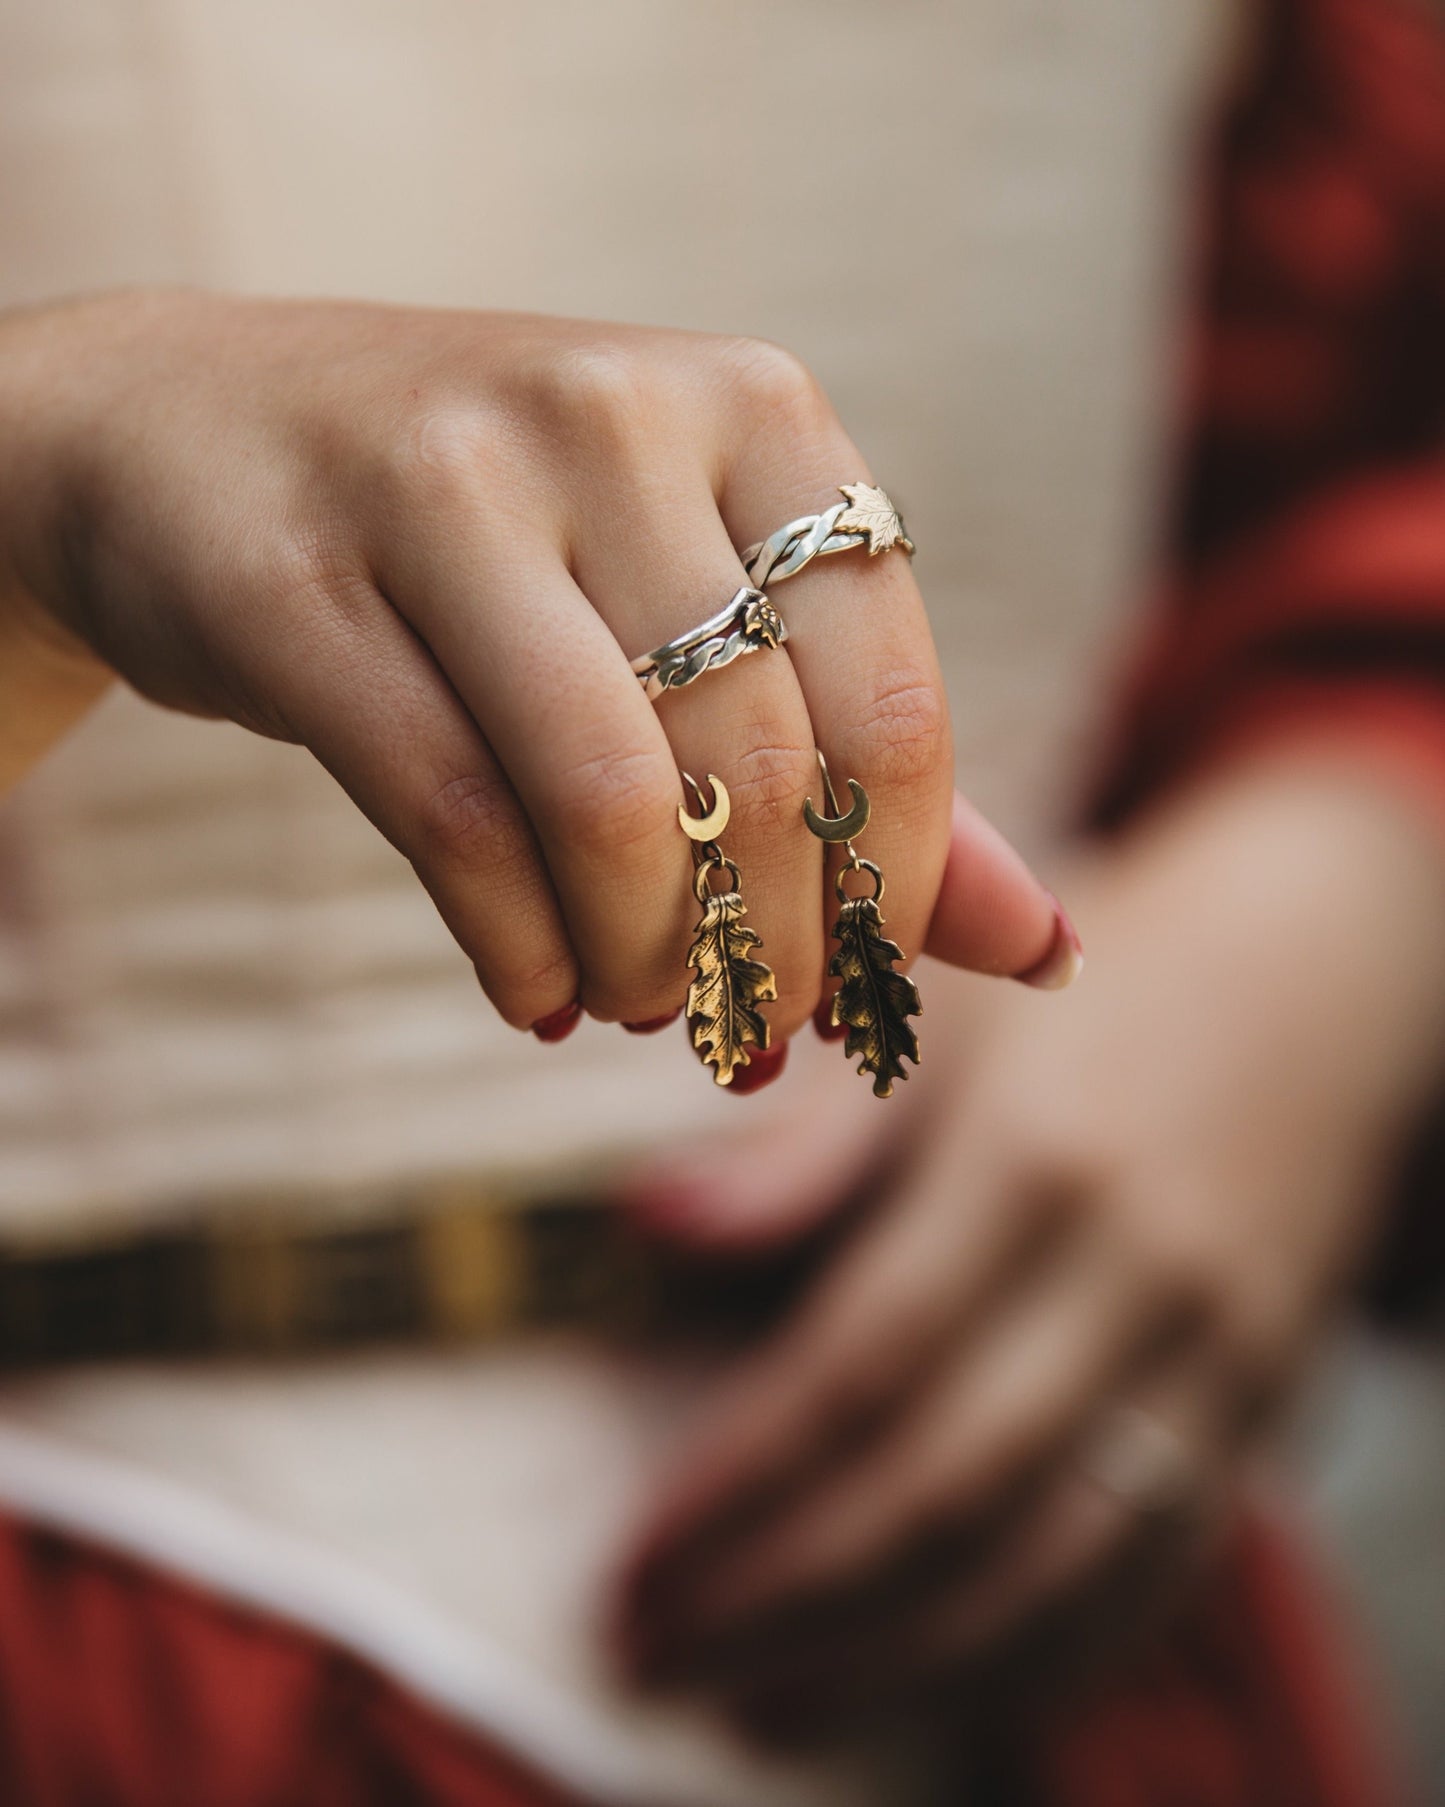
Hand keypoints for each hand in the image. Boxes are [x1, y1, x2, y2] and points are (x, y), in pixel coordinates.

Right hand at [0, 292, 1063, 1043]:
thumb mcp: (699, 598)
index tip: (851, 988)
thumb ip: (866, 764)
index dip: (887, 892)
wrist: (194, 432)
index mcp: (759, 407)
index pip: (886, 705)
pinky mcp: (303, 580)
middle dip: (770, 954)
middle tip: (743, 1031)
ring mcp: (447, 482)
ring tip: (641, 1007)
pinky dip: (520, 951)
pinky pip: (453, 818)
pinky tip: (537, 996)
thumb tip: (1052, 949)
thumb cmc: (500, 541)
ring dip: (647, 962)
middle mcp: (617, 414)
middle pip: (754, 768)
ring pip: (608, 800)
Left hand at [614, 752, 1444, 1731]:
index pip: (865, 1364)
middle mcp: (1132, 1273)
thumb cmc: (1088, 995)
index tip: (635, 1564)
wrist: (1319, 975)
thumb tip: (652, 1226)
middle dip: (786, 1595)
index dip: (742, 1484)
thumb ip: (807, 1144)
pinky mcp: (1265, 1412)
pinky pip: (1153, 1578)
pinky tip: (920, 1692)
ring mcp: (1217, 1355)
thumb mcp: (945, 1019)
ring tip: (755, 1706)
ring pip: (1052, 1566)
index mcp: (1031, 1160)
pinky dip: (1036, 1662)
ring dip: (894, 1666)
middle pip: (948, 1486)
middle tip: (649, 1652)